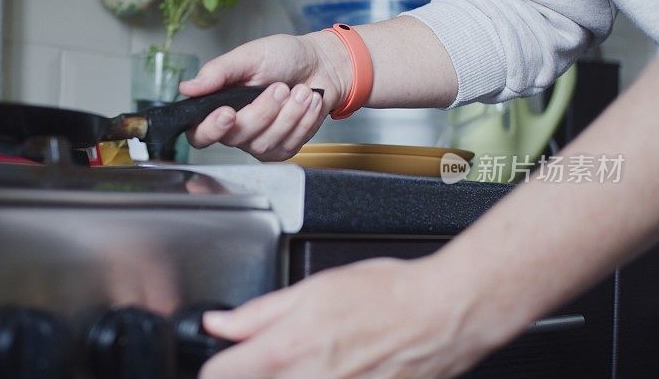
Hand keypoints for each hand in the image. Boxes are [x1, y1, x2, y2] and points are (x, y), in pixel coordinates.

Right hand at [179, 33, 349, 160]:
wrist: (321, 65)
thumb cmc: (283, 57)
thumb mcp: (249, 56)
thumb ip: (218, 72)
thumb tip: (187, 88)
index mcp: (219, 105)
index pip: (199, 133)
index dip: (210, 129)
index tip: (228, 113)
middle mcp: (236, 129)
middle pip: (237, 137)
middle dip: (263, 112)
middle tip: (280, 88)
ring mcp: (259, 142)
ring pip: (264, 143)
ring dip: (288, 114)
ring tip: (300, 91)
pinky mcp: (283, 148)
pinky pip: (288, 144)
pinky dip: (303, 120)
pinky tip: (308, 102)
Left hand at [198, 258, 504, 378]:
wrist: (443, 315)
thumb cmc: (387, 295)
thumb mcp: (314, 288)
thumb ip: (259, 313)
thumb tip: (219, 323)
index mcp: (285, 350)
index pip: (217, 376)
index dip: (216, 365)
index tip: (225, 360)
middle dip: (249, 376)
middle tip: (267, 361)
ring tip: (307, 362)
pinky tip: (335, 371)